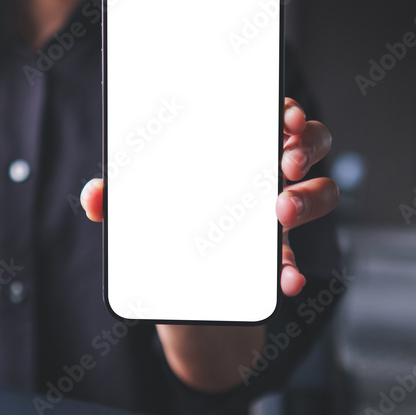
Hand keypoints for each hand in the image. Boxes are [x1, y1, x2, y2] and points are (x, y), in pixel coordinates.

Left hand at [79, 97, 338, 296]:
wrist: (182, 305)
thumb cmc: (162, 239)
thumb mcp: (134, 215)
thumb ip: (114, 202)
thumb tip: (93, 196)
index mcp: (231, 153)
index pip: (267, 115)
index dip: (285, 109)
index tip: (284, 114)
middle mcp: (263, 179)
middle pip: (308, 143)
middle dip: (306, 145)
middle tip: (285, 163)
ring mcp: (277, 219)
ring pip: (321, 192)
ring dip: (311, 198)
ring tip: (282, 212)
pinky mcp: (278, 262)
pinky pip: (298, 259)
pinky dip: (294, 269)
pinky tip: (286, 279)